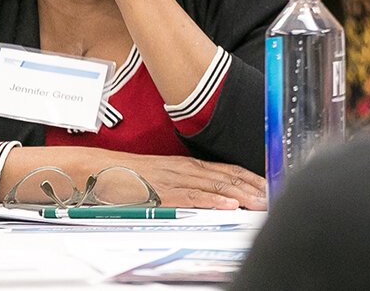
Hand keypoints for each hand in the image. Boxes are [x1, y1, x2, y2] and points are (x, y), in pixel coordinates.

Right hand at [109, 154, 267, 209]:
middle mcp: (186, 169)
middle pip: (227, 177)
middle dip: (252, 187)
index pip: (227, 169)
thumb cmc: (128, 176)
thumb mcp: (163, 176)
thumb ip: (185, 183)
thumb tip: (208, 195)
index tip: (268, 185)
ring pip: (215, 186)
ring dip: (240, 195)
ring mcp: (175, 180)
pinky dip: (213, 201)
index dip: (249, 177)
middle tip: (272, 196)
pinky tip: (229, 205)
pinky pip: (192, 197)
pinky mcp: (162, 193)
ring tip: (260, 202)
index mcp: (187, 165)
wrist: (97, 171)